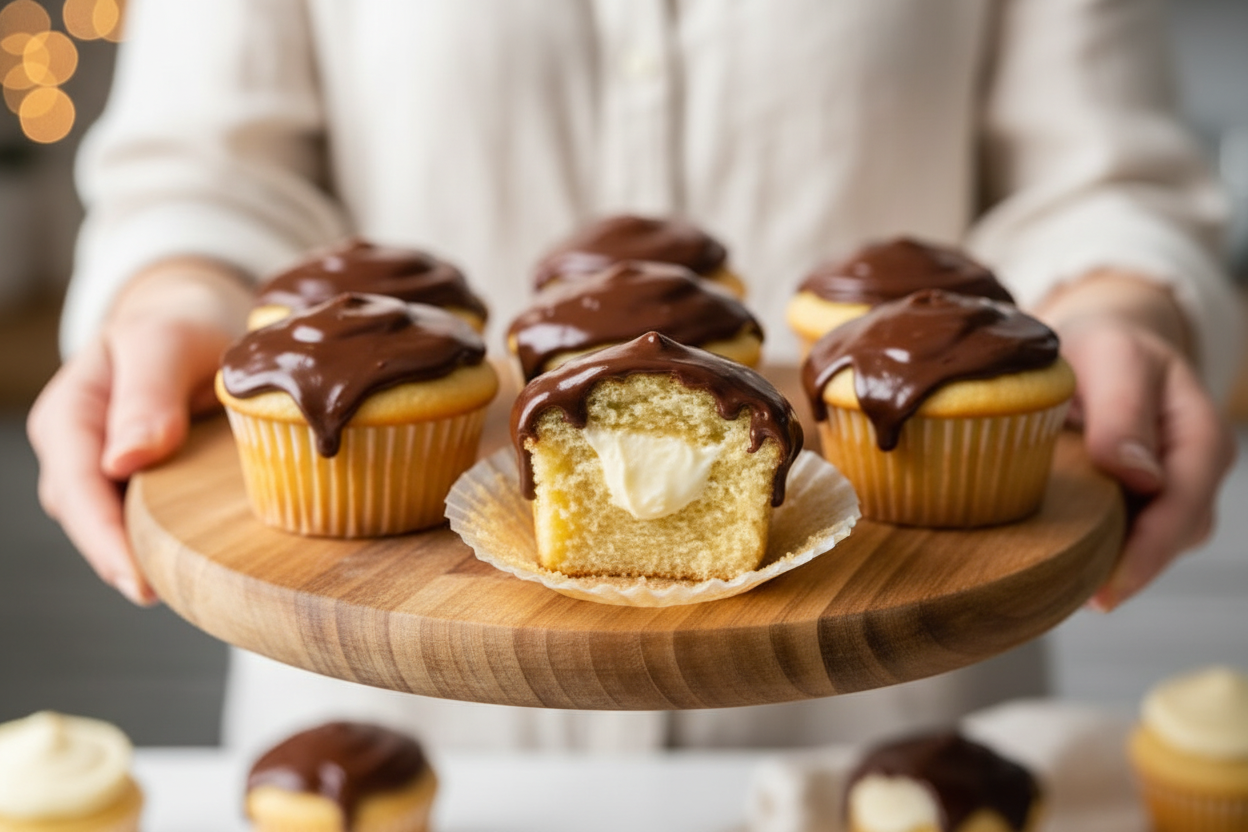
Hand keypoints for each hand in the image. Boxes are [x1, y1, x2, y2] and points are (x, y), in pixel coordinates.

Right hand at [27, 259, 252, 604]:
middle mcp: (78, 451)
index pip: (75, 488)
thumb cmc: (179, 324)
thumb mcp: (166, 341)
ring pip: (116, 526)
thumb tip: (125, 460)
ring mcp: (106, 471)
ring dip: (145, 556)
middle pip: (89, 518)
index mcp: (70, 416)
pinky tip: (198, 563)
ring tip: (187, 588)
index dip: (103, 538)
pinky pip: (146, 519)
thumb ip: (147, 393)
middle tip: (167, 596)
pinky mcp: (142, 483)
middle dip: (122, 560)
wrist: (195, 319)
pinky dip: (166, 541)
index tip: (139, 579)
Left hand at [1037, 272, 1236, 610]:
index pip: (1185, 504)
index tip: (1112, 586)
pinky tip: (1060, 562)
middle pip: (1172, 536)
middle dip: (1130, 569)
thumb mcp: (1111, 357)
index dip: (1151, 549)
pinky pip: (1125, 535)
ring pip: (1150, 544)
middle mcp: (1194, 470)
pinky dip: (1097, 550)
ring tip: (1062, 584)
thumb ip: (1122, 410)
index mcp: (1199, 434)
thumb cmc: (1105, 345)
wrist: (1101, 341)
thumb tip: (1134, 472)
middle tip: (1078, 600)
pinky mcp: (1139, 500)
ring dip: (1111, 564)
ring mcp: (1171, 489)